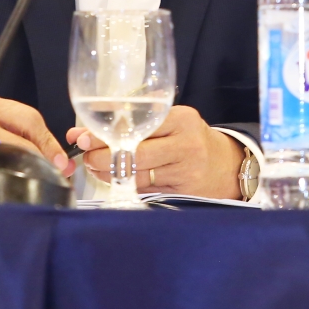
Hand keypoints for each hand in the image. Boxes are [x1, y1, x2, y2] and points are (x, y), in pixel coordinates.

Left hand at [66, 105, 244, 198]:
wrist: (224, 166)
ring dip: (108, 171)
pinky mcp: (181, 192)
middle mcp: (186, 144)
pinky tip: (110, 176)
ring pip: (136, 174)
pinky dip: (123, 182)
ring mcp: (185, 171)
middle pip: (135, 153)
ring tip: (93, 165)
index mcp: (182, 119)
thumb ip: (140, 116)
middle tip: (85, 154)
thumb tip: (90, 120)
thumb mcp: (174, 118)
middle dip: (102, 155)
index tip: (83, 135)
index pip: (138, 123)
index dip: (107, 131)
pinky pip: (144, 188)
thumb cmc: (190, 137)